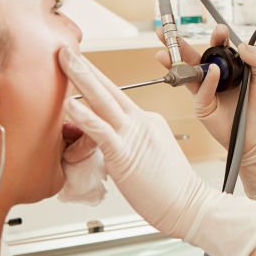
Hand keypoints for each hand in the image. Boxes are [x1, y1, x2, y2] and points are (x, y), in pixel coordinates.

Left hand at [59, 46, 255, 255]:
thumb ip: (130, 144)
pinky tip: (71, 105)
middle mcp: (141, 122)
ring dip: (82, 78)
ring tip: (65, 60)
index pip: (115, 97)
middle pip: (108, 88)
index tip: (80, 66)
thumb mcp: (150, 157)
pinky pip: (102, 131)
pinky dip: (86, 117)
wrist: (191, 206)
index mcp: (146, 121)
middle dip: (85, 67)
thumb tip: (113, 145)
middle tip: (66, 49)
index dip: (94, 81)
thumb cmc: (171, 190)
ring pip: (103, 100)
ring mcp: (134, 135)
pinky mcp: (125, 154)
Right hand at [155, 25, 255, 150]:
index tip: (220, 30)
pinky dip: (207, 81)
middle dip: (179, 44)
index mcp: (228, 67)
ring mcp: (205, 91)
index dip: (218, 37)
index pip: (219, 47)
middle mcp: (214, 77)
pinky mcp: (202, 105)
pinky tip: (212, 73)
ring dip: (175, 61)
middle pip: (194, 57)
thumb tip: (242, 45)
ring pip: (187, 72)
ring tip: (165, 52)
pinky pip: (201, 90)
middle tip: (167, 32)